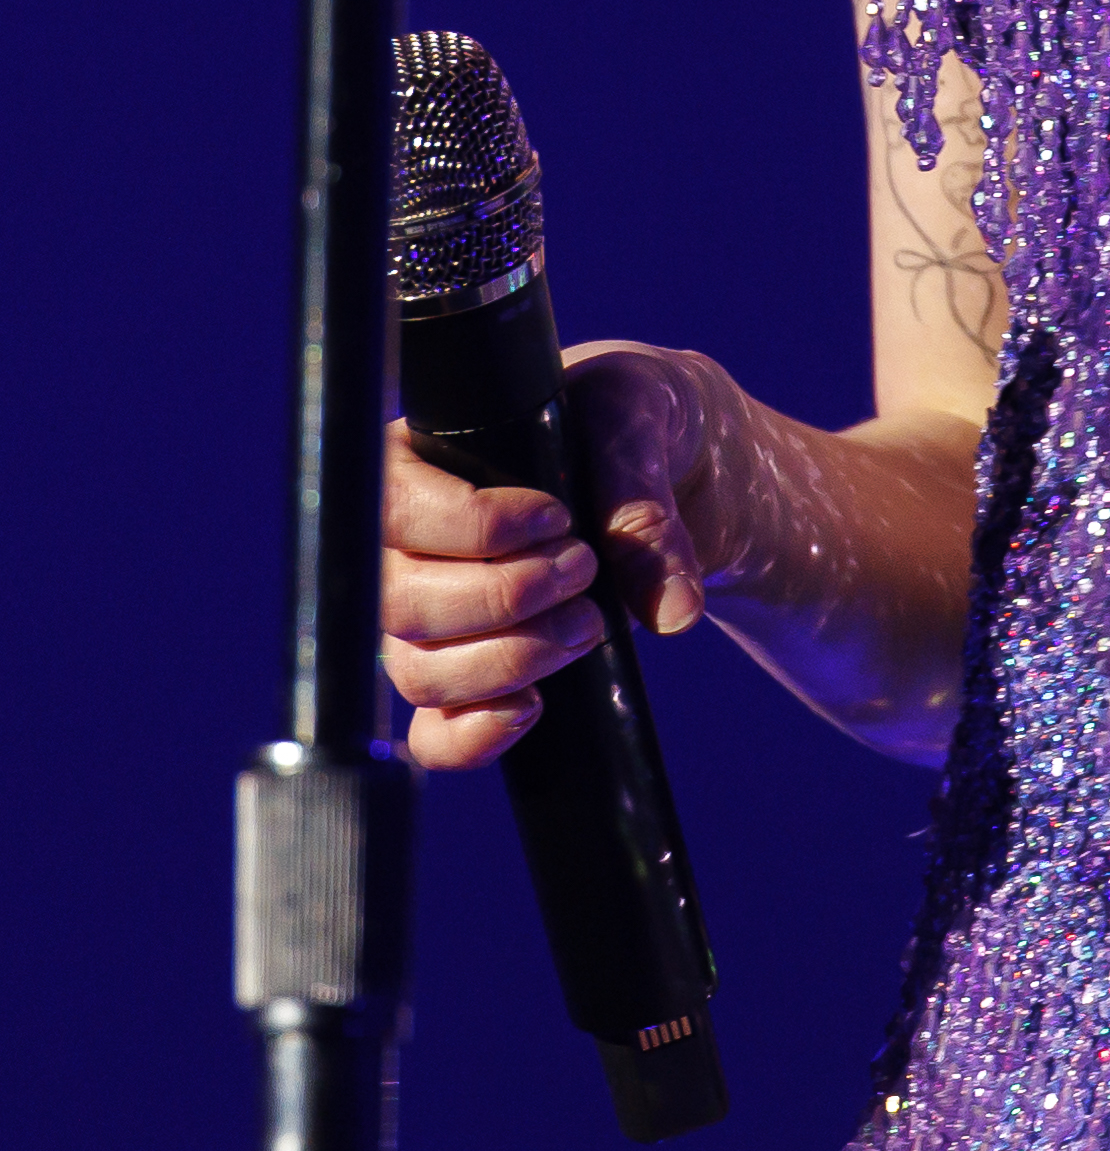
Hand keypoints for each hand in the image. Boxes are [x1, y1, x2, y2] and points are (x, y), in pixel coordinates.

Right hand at [379, 342, 726, 770]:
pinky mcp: (471, 670)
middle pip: (400, 602)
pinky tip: (532, 709)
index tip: (558, 519)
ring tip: (589, 622)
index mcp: (424, 458)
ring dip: (507, 660)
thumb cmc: (632, 415)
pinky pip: (433, 731)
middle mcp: (409, 544)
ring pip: (418, 669)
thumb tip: (670, 611)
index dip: (469, 528)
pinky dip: (473, 736)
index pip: (392, 508)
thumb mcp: (639, 416)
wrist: (676, 462)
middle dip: (504, 597)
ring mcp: (435, 616)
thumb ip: (641, 496)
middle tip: (584, 568)